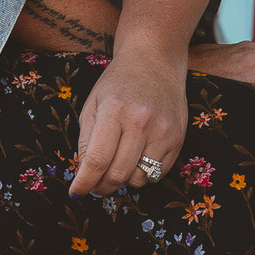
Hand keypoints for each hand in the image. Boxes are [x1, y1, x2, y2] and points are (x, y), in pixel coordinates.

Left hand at [69, 51, 187, 196]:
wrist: (156, 61)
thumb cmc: (119, 83)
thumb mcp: (93, 104)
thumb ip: (86, 141)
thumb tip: (84, 175)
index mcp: (114, 112)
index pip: (96, 160)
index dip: (84, 182)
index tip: (76, 193)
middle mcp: (141, 123)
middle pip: (117, 175)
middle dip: (102, 186)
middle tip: (96, 184)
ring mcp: (163, 133)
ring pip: (138, 179)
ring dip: (124, 180)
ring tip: (119, 164)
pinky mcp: (177, 140)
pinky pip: (157, 174)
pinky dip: (143, 174)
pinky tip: (137, 158)